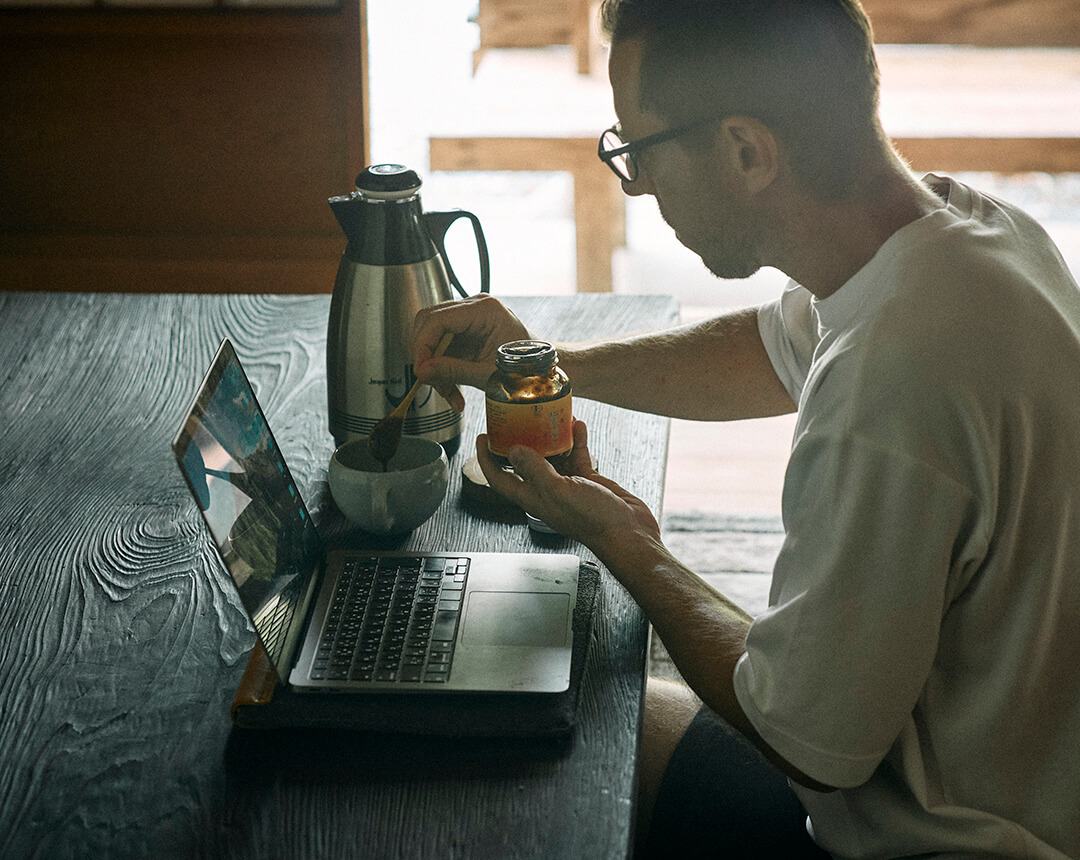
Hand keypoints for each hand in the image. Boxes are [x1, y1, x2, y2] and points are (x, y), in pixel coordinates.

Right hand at [413, 295, 530, 412]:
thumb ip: (454, 371)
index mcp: (485, 310)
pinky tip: (453, 390)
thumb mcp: (489, 374)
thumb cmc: (527, 367)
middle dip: (426, 356)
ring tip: (449, 393)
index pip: (437, 319)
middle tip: (429, 380)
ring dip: (435, 368)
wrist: (541, 370)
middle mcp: (474, 308)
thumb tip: (423, 371)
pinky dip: (443, 370)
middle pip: (429, 323)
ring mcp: (469, 318)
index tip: (420, 370)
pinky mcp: (466, 332)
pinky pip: (443, 347)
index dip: (423, 345)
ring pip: (432, 338)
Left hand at [477, 420, 661, 566]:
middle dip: (519, 440)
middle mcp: (546, 491)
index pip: (499, 479)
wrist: (627, 533)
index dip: (486, 459)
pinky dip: (576, 440)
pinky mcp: (587, 482)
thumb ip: (535, 470)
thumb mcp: (558, 491)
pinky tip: (578, 426)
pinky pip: (577, 456)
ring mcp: (567, 486)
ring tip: (550, 416)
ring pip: (552, 455)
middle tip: (517, 418)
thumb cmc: (593, 521)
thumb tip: (513, 451)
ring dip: (551, 436)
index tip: (482, 437)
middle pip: (524, 463)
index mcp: (533, 498)